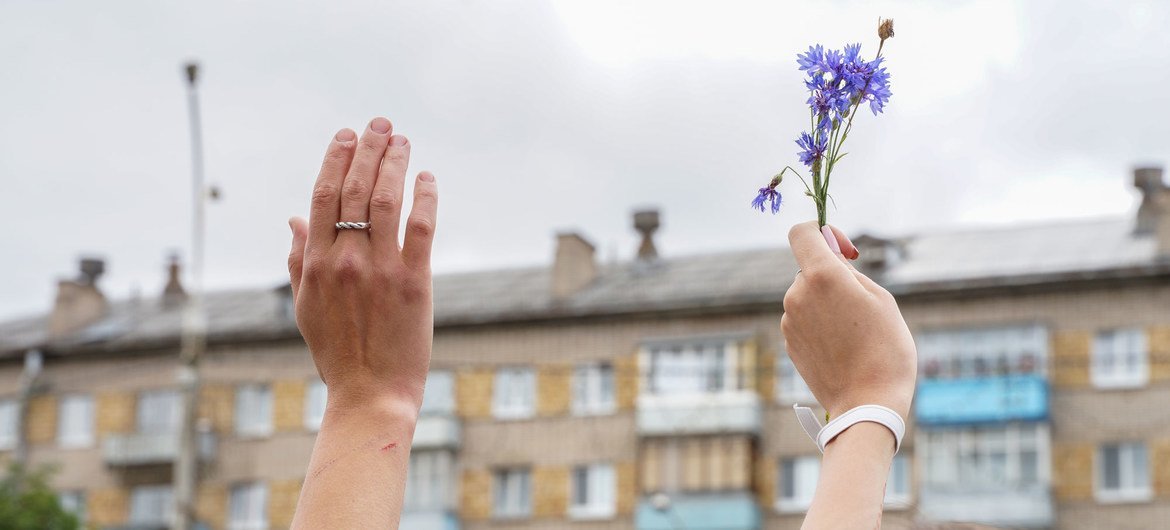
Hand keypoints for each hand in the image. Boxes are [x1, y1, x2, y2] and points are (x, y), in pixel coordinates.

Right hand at [286, 117, 437, 412]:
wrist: (372, 394)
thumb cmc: (338, 354)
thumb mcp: (305, 308)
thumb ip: (298, 260)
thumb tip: (292, 220)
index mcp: (316, 265)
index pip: (322, 197)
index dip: (334, 159)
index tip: (346, 134)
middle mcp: (346, 261)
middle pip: (354, 189)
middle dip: (367, 150)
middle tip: (380, 124)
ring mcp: (381, 270)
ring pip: (385, 201)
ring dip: (394, 164)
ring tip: (402, 141)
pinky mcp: (415, 282)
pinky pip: (422, 228)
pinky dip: (425, 197)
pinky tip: (427, 177)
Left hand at [780, 222, 915, 420]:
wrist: (868, 403)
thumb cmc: (885, 349)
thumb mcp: (880, 299)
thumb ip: (850, 271)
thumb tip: (830, 258)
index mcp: (821, 276)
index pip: (801, 233)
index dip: (822, 232)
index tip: (846, 251)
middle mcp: (797, 295)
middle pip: (810, 269)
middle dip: (835, 278)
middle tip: (864, 305)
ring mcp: (789, 320)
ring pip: (809, 297)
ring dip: (828, 304)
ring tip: (856, 333)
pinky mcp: (788, 343)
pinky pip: (805, 320)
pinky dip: (821, 325)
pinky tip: (843, 348)